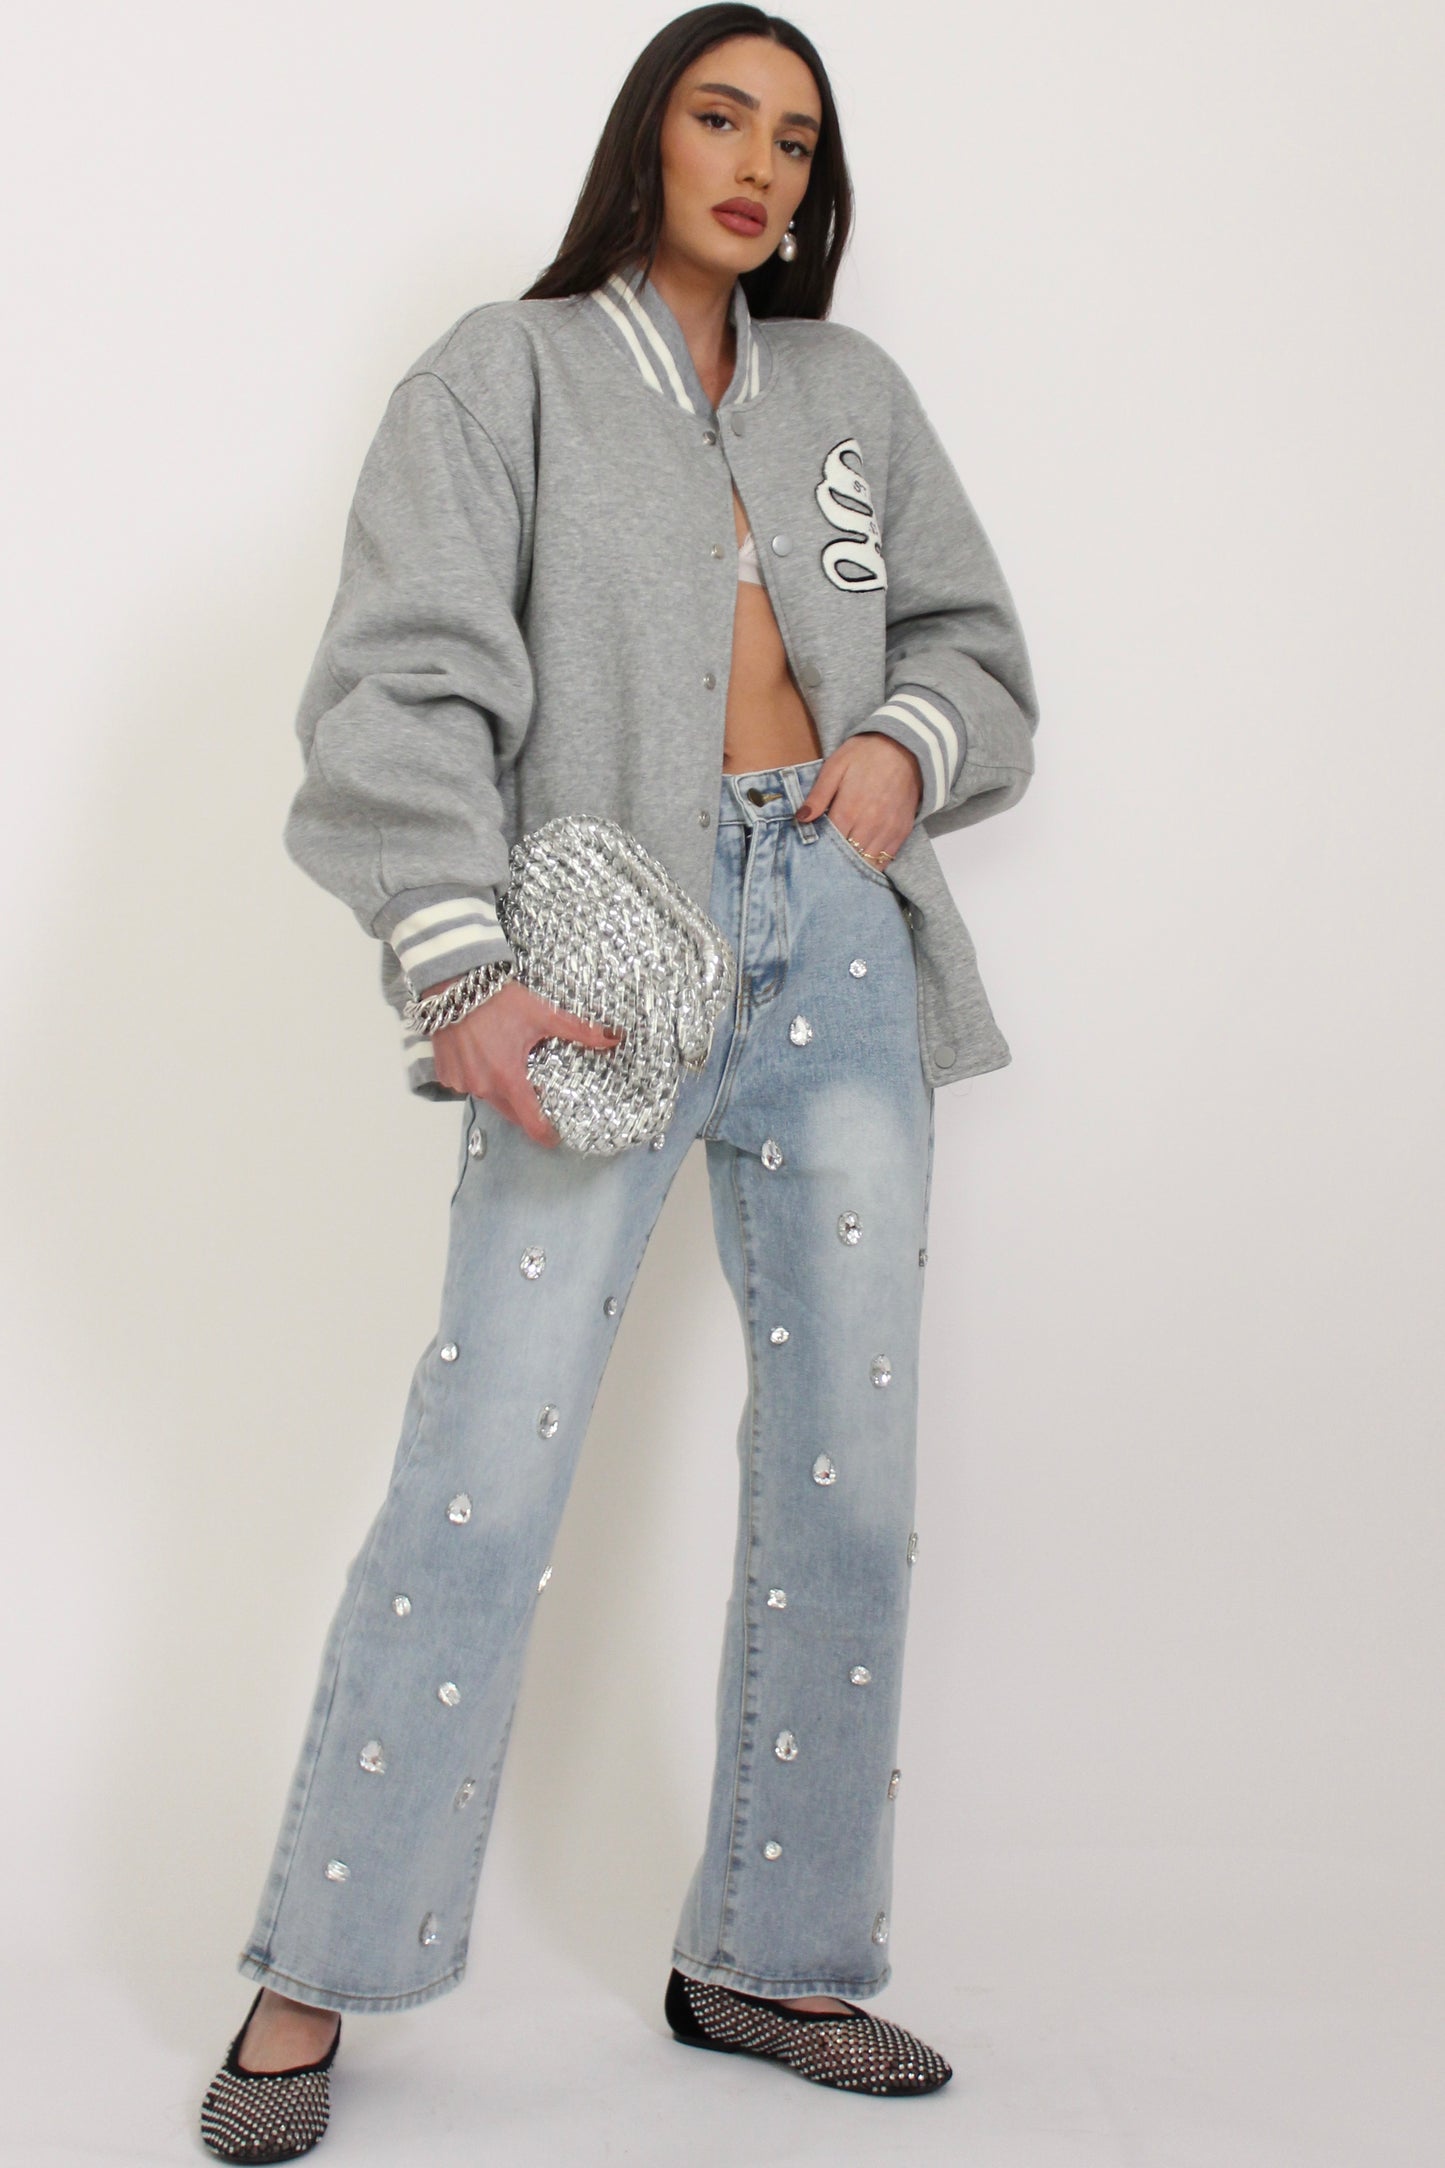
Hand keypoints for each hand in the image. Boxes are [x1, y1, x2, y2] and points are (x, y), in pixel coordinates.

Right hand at [422, 975, 623, 1146]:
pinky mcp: (446, 1074)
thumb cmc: (496, 999)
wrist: (454, 984)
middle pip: (510, 1114)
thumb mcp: (542, 1014)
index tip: (555, 1136)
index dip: (546, 1134)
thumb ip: (578, 1030)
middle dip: (525, 1109)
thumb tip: (612, 1036)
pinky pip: (468, 1085)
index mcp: (508, 1078)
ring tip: (509, 1066)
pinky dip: (478, 1077)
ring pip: (489, 1098)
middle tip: (537, 1094)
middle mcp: (483, 1086)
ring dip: (500, 1089)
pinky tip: (485, 1057)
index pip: (531, 1124)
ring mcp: (462, 1082)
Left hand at [794, 733, 922, 865]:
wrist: (904, 747)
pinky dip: (874, 863)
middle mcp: (869, 826)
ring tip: (844, 862)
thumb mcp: (835, 767)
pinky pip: (886, 859)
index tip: (813, 851)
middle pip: (848, 857)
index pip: (830, 844)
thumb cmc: (864, 755)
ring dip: (855, 864)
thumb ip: (818, 795)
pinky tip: (864, 860)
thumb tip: (801, 818)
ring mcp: (888, 830)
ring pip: (867, 862)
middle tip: (827, 860)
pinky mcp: (903, 831)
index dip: (820, 849)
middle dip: (836, 860)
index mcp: (848, 811)